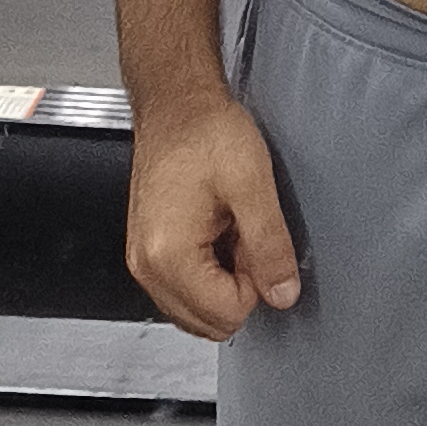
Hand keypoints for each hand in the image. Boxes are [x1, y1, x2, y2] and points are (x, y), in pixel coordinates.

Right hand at [126, 89, 302, 339]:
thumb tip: (283, 293)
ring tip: (228, 228)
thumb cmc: (205, 130)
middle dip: (238, 286)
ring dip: (222, 280)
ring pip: (196, 311)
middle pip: (208, 322)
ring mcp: (143, 261)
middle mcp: (147, 265)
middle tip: (243, 234)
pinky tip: (215, 230)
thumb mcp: (252, 183)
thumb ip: (271, 245)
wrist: (176, 103)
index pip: (227, 314)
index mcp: (168, 254)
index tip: (256, 241)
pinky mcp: (147, 251)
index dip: (256, 282)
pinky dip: (206, 271)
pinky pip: (183, 289)